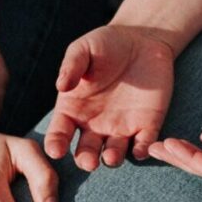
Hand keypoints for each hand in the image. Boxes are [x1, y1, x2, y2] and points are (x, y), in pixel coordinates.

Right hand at [44, 24, 177, 170]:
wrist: (141, 40)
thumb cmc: (106, 44)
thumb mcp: (85, 49)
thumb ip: (72, 66)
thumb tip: (61, 85)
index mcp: (74, 109)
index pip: (60, 132)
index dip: (56, 143)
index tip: (55, 150)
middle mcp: (94, 125)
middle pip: (86, 151)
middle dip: (86, 160)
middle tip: (88, 162)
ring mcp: (121, 128)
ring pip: (114, 153)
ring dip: (112, 158)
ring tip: (110, 157)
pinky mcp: (147, 125)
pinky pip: (144, 144)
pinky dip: (143, 150)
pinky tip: (141, 149)